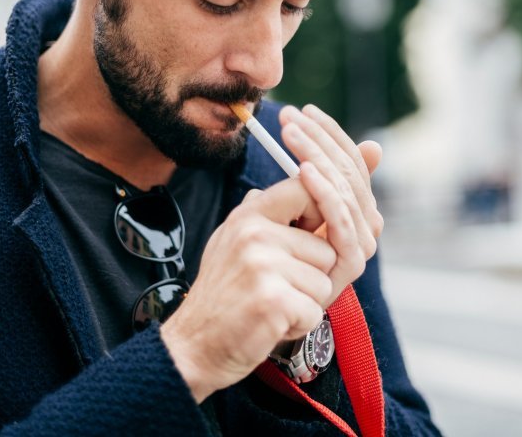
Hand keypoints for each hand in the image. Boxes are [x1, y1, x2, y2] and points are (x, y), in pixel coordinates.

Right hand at [161, 176, 340, 402]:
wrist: (194, 345)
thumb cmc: (226, 295)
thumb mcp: (238, 240)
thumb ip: (273, 214)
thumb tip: (306, 176)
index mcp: (250, 214)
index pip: (308, 190)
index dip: (323, 214)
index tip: (311, 236)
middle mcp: (255, 233)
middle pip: (327, 249)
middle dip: (313, 277)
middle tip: (280, 289)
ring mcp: (262, 265)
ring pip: (324, 282)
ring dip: (306, 302)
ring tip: (273, 306)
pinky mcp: (272, 299)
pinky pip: (315, 310)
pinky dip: (300, 324)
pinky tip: (272, 323)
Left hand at [279, 104, 383, 308]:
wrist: (255, 309)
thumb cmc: (270, 254)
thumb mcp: (293, 208)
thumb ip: (324, 179)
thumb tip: (374, 147)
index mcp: (355, 207)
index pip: (351, 161)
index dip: (329, 133)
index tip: (304, 110)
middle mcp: (364, 223)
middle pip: (349, 172)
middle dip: (319, 140)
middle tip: (289, 118)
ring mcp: (361, 244)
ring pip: (345, 191)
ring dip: (317, 157)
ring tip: (291, 136)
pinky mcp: (352, 263)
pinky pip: (340, 220)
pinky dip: (324, 192)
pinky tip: (303, 171)